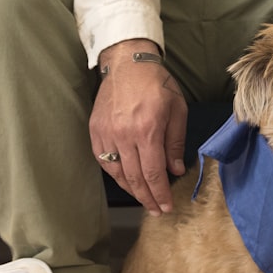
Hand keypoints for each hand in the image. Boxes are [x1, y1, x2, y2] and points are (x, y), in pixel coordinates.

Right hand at [91, 39, 187, 214]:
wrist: (127, 62)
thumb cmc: (156, 83)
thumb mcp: (177, 110)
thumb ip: (175, 143)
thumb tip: (175, 170)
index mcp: (147, 130)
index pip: (153, 173)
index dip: (160, 194)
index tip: (167, 206)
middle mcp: (124, 135)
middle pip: (134, 178)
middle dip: (147, 198)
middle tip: (157, 210)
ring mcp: (106, 134)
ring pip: (117, 173)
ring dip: (131, 190)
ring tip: (143, 199)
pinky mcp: (95, 131)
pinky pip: (104, 161)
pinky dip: (116, 174)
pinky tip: (126, 180)